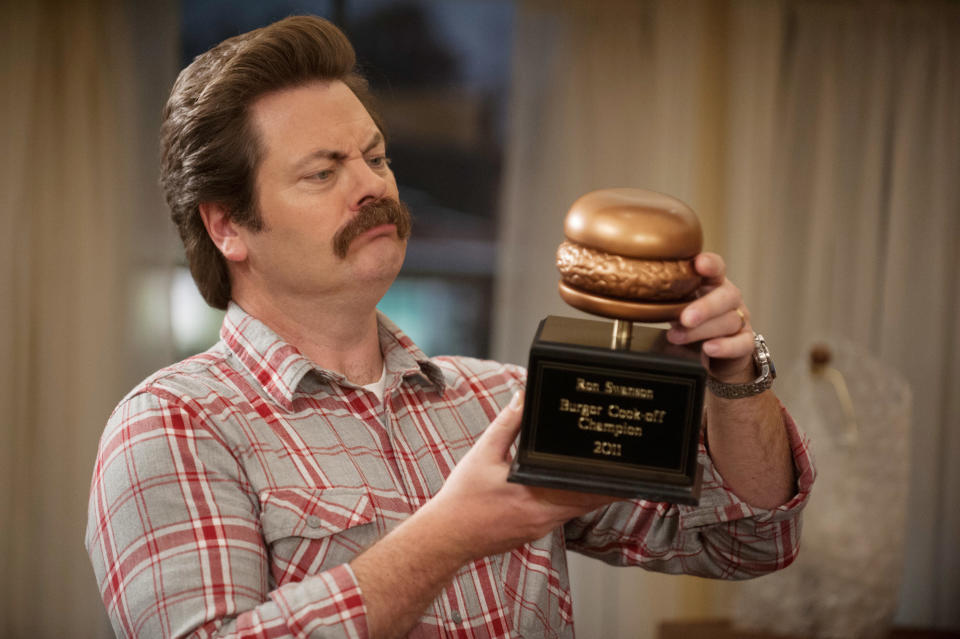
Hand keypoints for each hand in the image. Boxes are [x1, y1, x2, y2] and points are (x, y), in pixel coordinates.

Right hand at [424, 393, 620, 562]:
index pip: (583, 489)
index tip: (622, 467)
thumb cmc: (462, 498)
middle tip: (623, 468)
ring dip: (588, 493)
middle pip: (587, 501)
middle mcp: (543, 517)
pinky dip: (570, 501)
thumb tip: (523, 398)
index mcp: (534, 496)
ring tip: (600, 473)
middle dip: (605, 485)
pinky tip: (568, 488)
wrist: (445, 536)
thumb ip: (507, 425)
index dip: (606, 480)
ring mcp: (539, 528)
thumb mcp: (483, 453)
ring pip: (575, 510)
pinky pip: (560, 516)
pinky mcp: (533, 532)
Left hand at [666, 252, 754, 382]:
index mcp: (713, 283)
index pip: (716, 267)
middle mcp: (729, 299)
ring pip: (729, 321)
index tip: (699, 263)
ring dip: (702, 330)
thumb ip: (665, 299)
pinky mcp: (745, 341)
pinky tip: (709, 348)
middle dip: (704, 307)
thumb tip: (636, 297)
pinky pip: (742, 343)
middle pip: (725, 296)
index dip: (710, 264)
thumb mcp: (677, 307)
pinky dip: (726, 346)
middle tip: (684, 318)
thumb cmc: (691, 324)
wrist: (715, 355)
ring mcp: (740, 319)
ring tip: (677, 337)